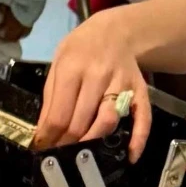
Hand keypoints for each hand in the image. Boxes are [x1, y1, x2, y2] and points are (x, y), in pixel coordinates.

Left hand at [36, 12, 152, 160]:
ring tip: (81, 153)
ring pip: (108, 122)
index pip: (59, 115)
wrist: (117, 31)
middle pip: (81, 123)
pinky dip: (138, 139)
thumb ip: (51, 98)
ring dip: (93, 143)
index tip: (43, 149)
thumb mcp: (58, 63)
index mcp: (73, 69)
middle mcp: (98, 76)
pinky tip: (131, 155)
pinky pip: (142, 117)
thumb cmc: (82, 49)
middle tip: (59, 153)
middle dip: (67, 144)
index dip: (49, 138)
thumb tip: (44, 133)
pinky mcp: (139, 90)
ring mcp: (122, 84)